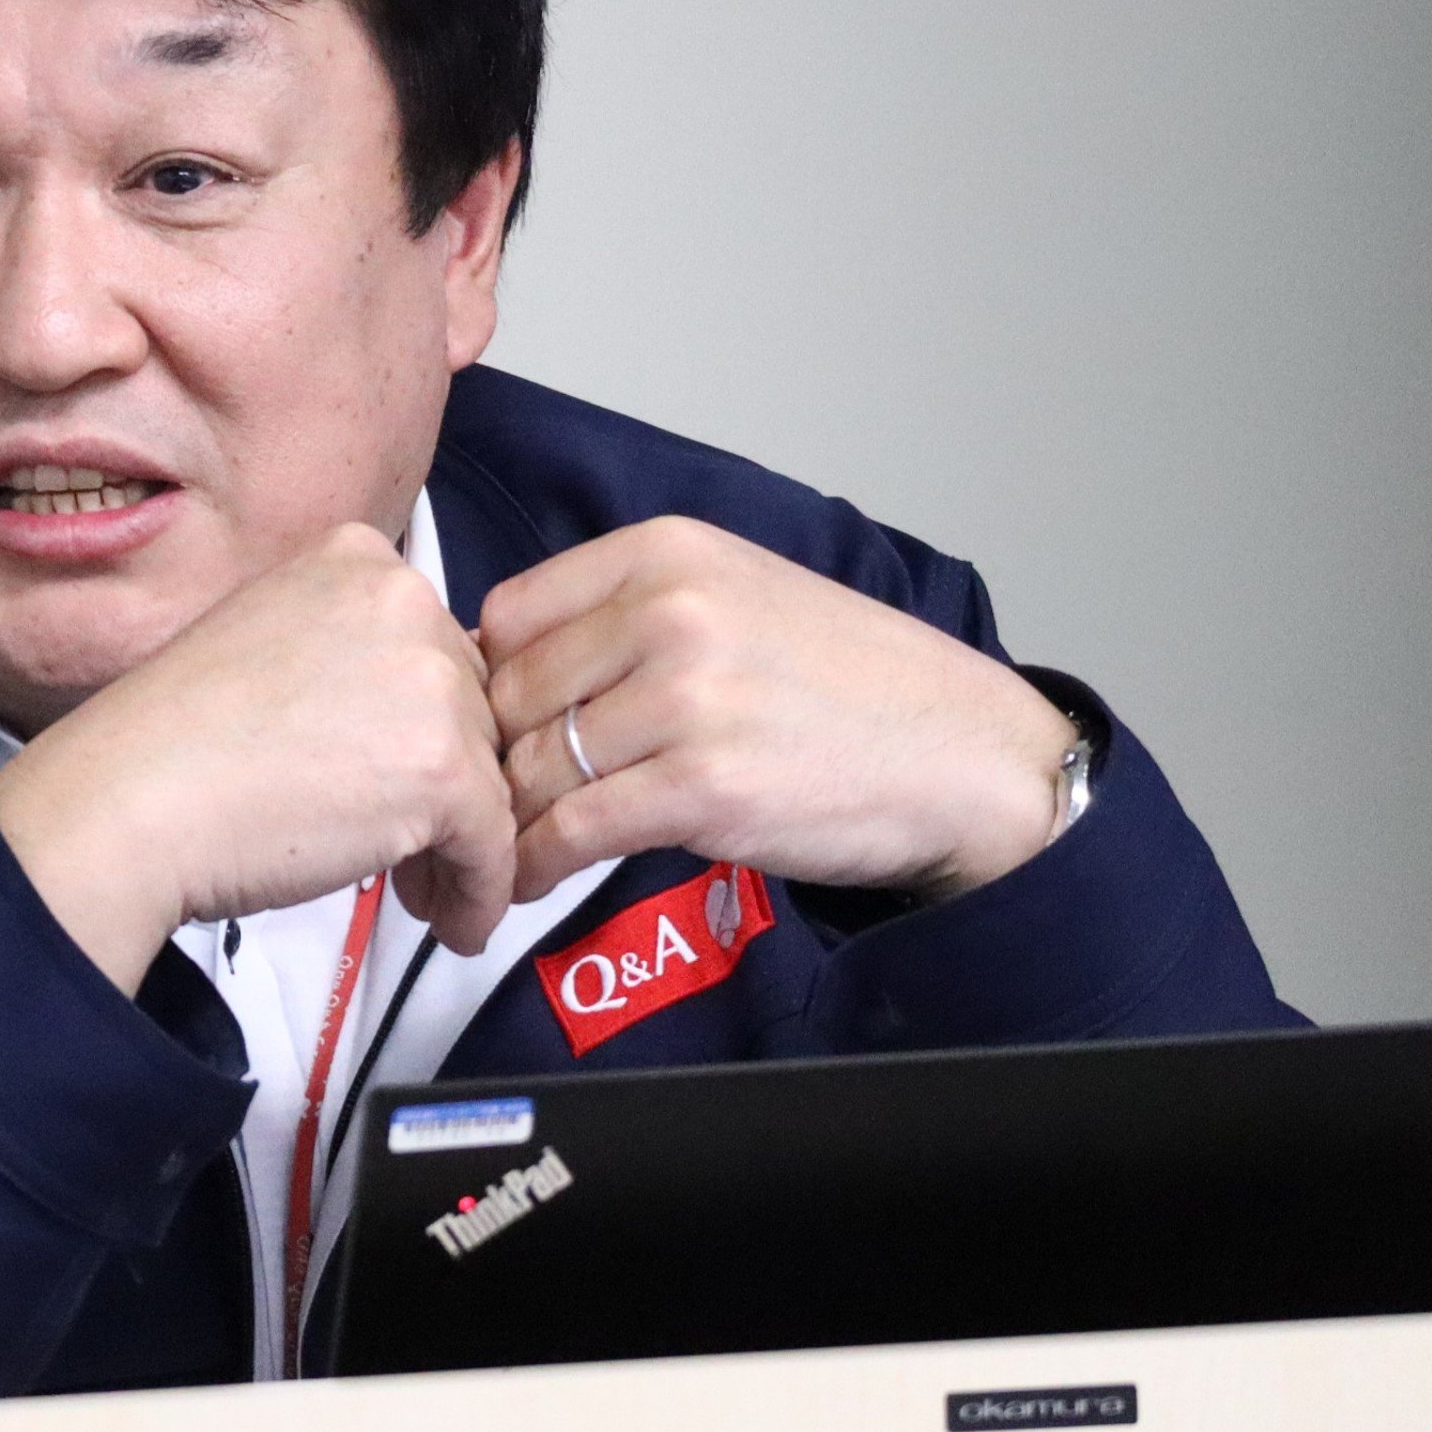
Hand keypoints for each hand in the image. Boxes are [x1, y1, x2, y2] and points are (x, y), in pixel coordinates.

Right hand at [0, 523, 517, 992]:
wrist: (131, 800)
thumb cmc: (172, 743)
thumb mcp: (266, 644)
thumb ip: (345, 659)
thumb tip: (401, 723)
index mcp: (356, 559)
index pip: (432, 650)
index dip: (420, 727)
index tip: (397, 779)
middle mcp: (403, 599)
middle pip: (472, 709)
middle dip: (446, 785)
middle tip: (407, 848)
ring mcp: (430, 680)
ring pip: (490, 778)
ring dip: (460, 844)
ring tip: (418, 893)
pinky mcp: (444, 768)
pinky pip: (494, 845)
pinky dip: (478, 894)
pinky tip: (449, 922)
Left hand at [479, 516, 1074, 906]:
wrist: (963, 757)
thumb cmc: (851, 686)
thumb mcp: (736, 596)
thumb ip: (626, 616)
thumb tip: (505, 668)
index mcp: (667, 553)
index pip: (509, 614)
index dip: (483, 681)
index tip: (481, 728)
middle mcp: (670, 612)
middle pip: (508, 694)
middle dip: (483, 760)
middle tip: (468, 807)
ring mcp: (686, 699)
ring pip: (530, 768)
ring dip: (499, 823)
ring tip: (486, 853)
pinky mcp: (702, 788)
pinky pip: (569, 830)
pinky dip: (532, 864)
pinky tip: (526, 878)